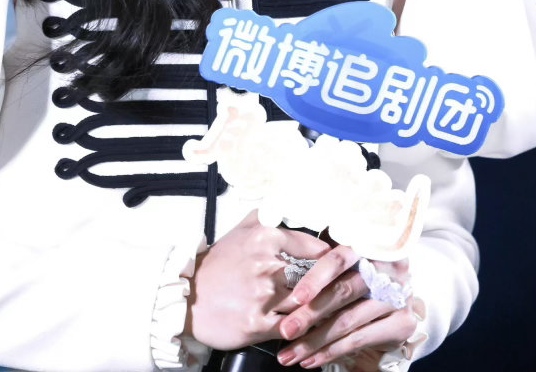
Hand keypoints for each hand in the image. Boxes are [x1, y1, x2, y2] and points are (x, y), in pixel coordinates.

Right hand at [184, 211, 331, 350]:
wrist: (189, 297)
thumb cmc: (219, 264)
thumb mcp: (241, 229)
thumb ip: (268, 215)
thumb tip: (291, 205)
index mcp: (267, 237)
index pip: (317, 249)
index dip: (333, 260)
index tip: (344, 266)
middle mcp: (268, 264)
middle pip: (316, 277)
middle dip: (332, 285)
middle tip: (347, 290)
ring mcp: (264, 296)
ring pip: (308, 303)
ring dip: (323, 309)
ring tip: (335, 311)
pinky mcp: (258, 324)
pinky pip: (294, 328)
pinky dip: (305, 330)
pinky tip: (312, 328)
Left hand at [273, 247, 424, 367]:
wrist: (397, 289)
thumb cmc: (358, 268)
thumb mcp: (343, 254)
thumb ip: (322, 258)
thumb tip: (287, 263)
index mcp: (370, 245)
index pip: (340, 259)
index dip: (317, 277)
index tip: (296, 297)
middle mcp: (388, 268)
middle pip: (343, 293)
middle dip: (310, 314)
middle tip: (285, 330)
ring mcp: (397, 297)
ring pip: (348, 321)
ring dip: (315, 341)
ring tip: (290, 353)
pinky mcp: (401, 324)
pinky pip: (359, 340)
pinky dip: (331, 351)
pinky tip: (311, 359)